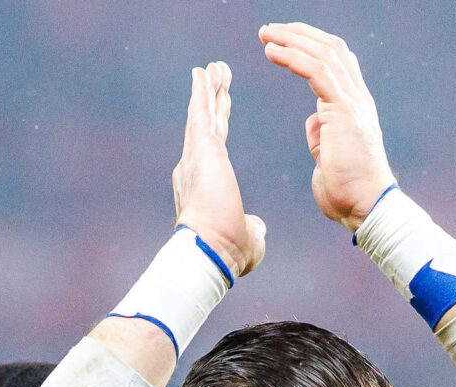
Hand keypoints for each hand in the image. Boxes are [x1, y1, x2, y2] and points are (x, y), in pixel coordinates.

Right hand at [172, 62, 265, 279]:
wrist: (210, 250)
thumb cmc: (227, 251)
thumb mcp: (248, 236)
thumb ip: (253, 228)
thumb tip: (259, 228)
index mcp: (207, 182)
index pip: (215, 145)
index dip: (219, 124)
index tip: (223, 107)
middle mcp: (195, 166)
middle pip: (207, 124)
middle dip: (213, 99)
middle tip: (216, 75)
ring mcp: (195, 156)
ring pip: (203, 114)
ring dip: (208, 90)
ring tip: (214, 67)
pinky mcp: (201, 149)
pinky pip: (201, 112)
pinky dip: (202, 91)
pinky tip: (203, 72)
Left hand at [260, 22, 394, 228]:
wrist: (365, 207)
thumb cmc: (348, 190)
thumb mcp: (329, 154)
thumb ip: (322, 133)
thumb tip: (314, 122)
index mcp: (354, 106)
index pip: (336, 60)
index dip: (309, 44)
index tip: (282, 41)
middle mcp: (357, 97)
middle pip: (330, 48)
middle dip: (298, 34)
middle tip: (269, 30)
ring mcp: (353, 102)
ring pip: (323, 53)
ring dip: (291, 39)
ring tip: (266, 35)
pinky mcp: (343, 110)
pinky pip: (316, 71)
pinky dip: (292, 57)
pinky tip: (272, 52)